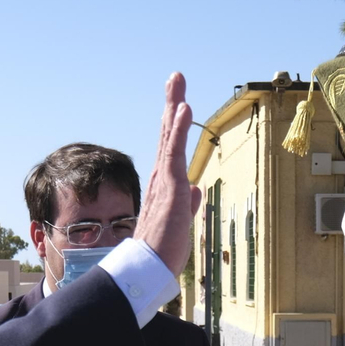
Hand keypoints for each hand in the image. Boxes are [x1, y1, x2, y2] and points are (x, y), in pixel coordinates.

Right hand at [132, 73, 201, 274]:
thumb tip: (196, 190)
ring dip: (174, 106)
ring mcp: (165, 180)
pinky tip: (182, 108)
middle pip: (167, 133)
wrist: (149, 268)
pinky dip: (177, 129)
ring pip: (169, 135)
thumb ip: (188, 203)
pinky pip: (174, 152)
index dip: (174, 123)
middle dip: (172, 103)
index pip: (170, 147)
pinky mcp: (170, 187)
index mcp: (164, 184)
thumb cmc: (162, 249)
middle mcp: (161, 177)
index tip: (179, 100)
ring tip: (176, 81)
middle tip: (175, 77)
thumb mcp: (181, 222)